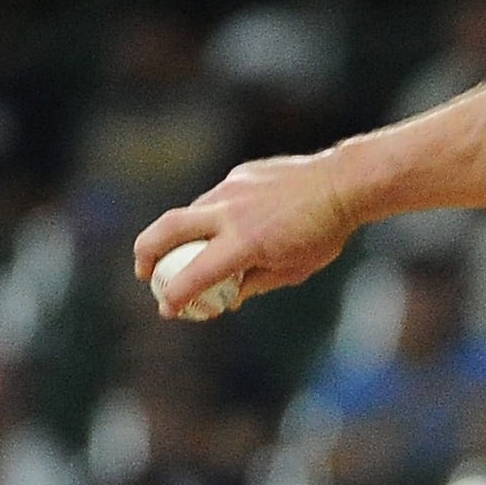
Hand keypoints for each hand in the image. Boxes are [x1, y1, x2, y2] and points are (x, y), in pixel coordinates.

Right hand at [131, 152, 358, 318]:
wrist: (341, 184)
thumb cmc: (321, 234)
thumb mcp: (290, 271)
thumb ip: (252, 285)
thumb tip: (225, 301)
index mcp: (244, 241)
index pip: (195, 273)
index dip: (175, 296)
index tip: (167, 310)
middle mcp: (230, 211)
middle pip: (167, 228)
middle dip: (146, 253)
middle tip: (144, 274)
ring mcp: (232, 188)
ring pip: (190, 212)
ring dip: (181, 236)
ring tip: (189, 255)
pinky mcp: (239, 174)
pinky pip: (214, 199)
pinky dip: (212, 218)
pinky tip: (229, 228)